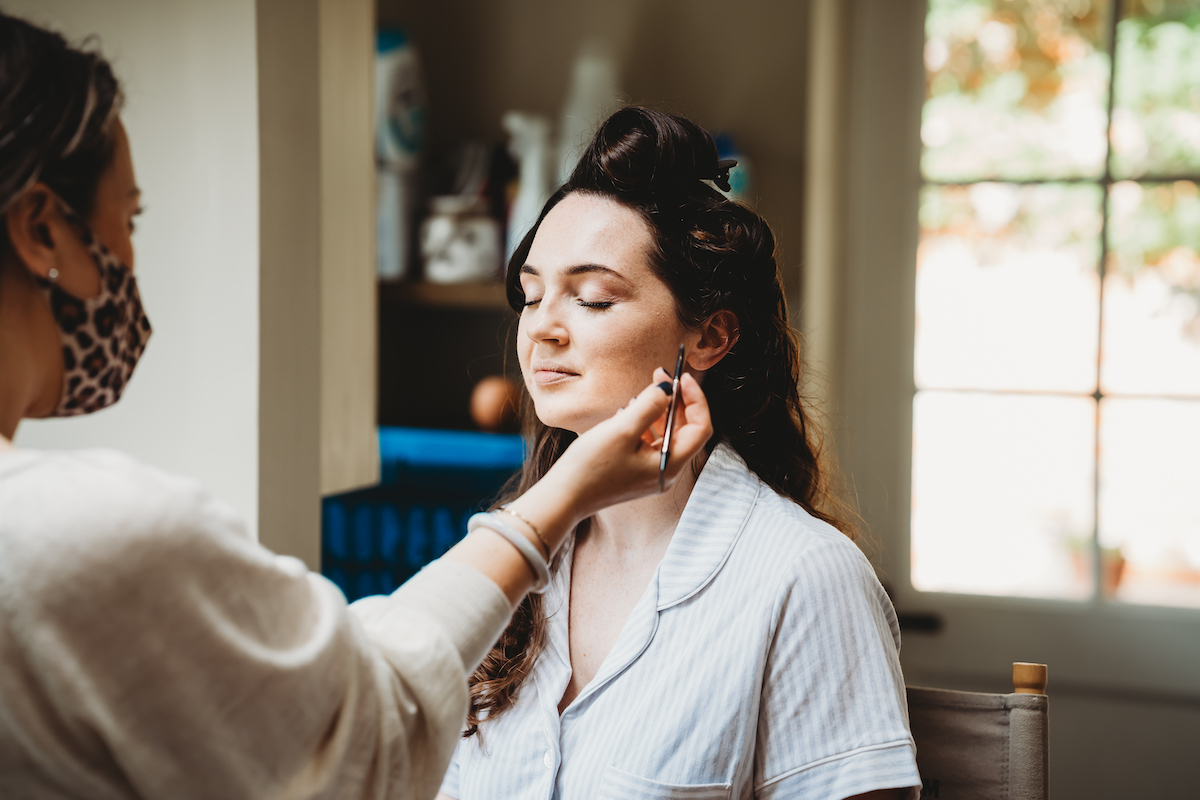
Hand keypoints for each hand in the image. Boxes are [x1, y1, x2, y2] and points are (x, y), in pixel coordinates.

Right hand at [512, 368, 712, 546]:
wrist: (563, 497)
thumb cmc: (590, 467)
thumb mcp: (621, 430)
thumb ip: (649, 405)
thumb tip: (667, 388)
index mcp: (669, 465)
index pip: (700, 427)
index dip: (695, 399)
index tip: (681, 377)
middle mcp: (665, 472)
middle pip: (685, 430)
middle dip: (676, 401)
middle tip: (660, 375)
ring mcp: (651, 474)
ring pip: (667, 435)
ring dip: (660, 410)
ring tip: (643, 392)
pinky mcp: (636, 472)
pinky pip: (650, 443)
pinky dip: (646, 424)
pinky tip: (630, 412)